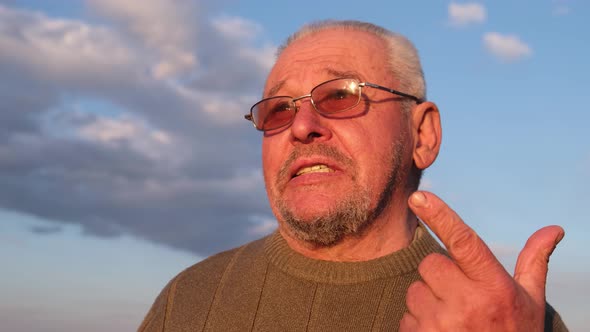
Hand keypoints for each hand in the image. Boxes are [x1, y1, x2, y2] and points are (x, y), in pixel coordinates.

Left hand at [400, 191, 563, 331]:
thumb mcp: (530, 301)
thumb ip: (534, 262)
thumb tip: (553, 229)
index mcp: (493, 286)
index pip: (464, 242)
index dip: (441, 216)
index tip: (419, 197)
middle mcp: (466, 303)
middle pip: (430, 264)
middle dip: (440, 275)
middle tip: (460, 295)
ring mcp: (441, 323)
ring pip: (415, 290)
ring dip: (428, 300)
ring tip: (453, 319)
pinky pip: (406, 316)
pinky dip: (418, 323)